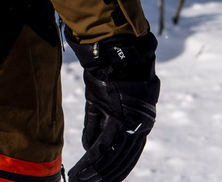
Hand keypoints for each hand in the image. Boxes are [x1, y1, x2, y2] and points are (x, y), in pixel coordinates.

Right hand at [66, 28, 158, 181]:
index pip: (129, 155)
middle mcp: (140, 127)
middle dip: (104, 175)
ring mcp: (131, 123)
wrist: (116, 52)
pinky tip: (83, 170)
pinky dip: (92, 160)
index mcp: (140, 124)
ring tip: (81, 180)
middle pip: (122, 160)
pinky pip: (104, 146)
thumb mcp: (103, 102)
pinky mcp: (119, 117)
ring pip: (112, 157)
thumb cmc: (109, 73)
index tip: (102, 180)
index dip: (116, 170)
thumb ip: (97, 125)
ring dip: (95, 172)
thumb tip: (88, 147)